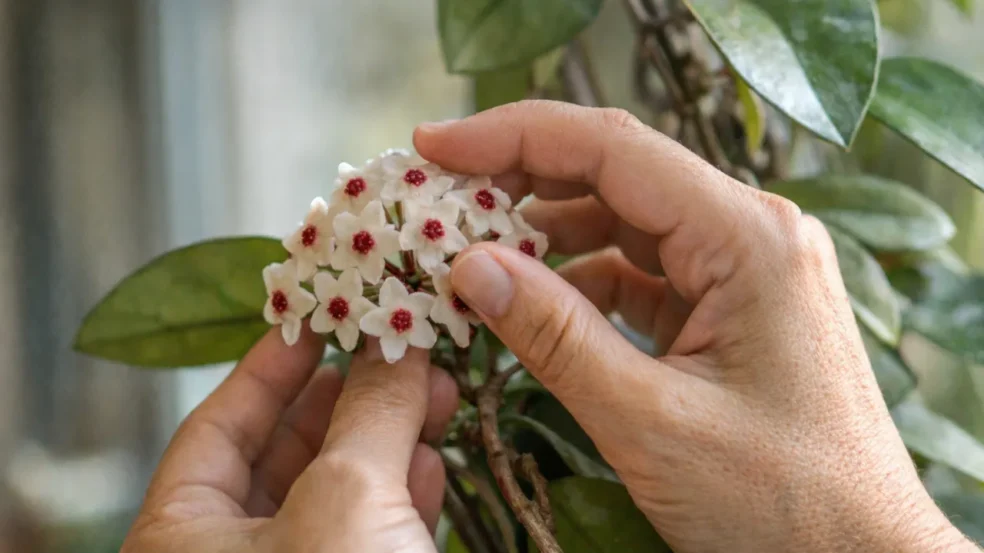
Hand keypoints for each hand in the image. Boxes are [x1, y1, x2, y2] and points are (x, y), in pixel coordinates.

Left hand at [121, 328, 458, 552]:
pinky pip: (372, 534)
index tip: (316, 320)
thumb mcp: (347, 497)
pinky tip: (434, 454)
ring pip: (338, 493)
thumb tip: (397, 343)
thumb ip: (371, 410)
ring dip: (388, 437)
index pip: (215, 427)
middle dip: (346, 398)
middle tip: (392, 348)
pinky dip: (404, 491)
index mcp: (182, 540)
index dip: (267, 366)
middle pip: (282, 455)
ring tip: (432, 387)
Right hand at [414, 101, 975, 552]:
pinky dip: (580, 283)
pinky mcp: (728, 308)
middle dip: (520, 184)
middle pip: (615, 175)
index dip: (511, 137)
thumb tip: (469, 267)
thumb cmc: (784, 503)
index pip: (612, 148)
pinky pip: (641, 273)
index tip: (434, 147)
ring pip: (623, 223)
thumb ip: (555, 337)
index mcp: (748, 238)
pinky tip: (532, 304)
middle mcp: (751, 234)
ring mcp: (742, 270)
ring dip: (546, 237)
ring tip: (473, 260)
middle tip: (440, 207)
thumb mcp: (651, 422)